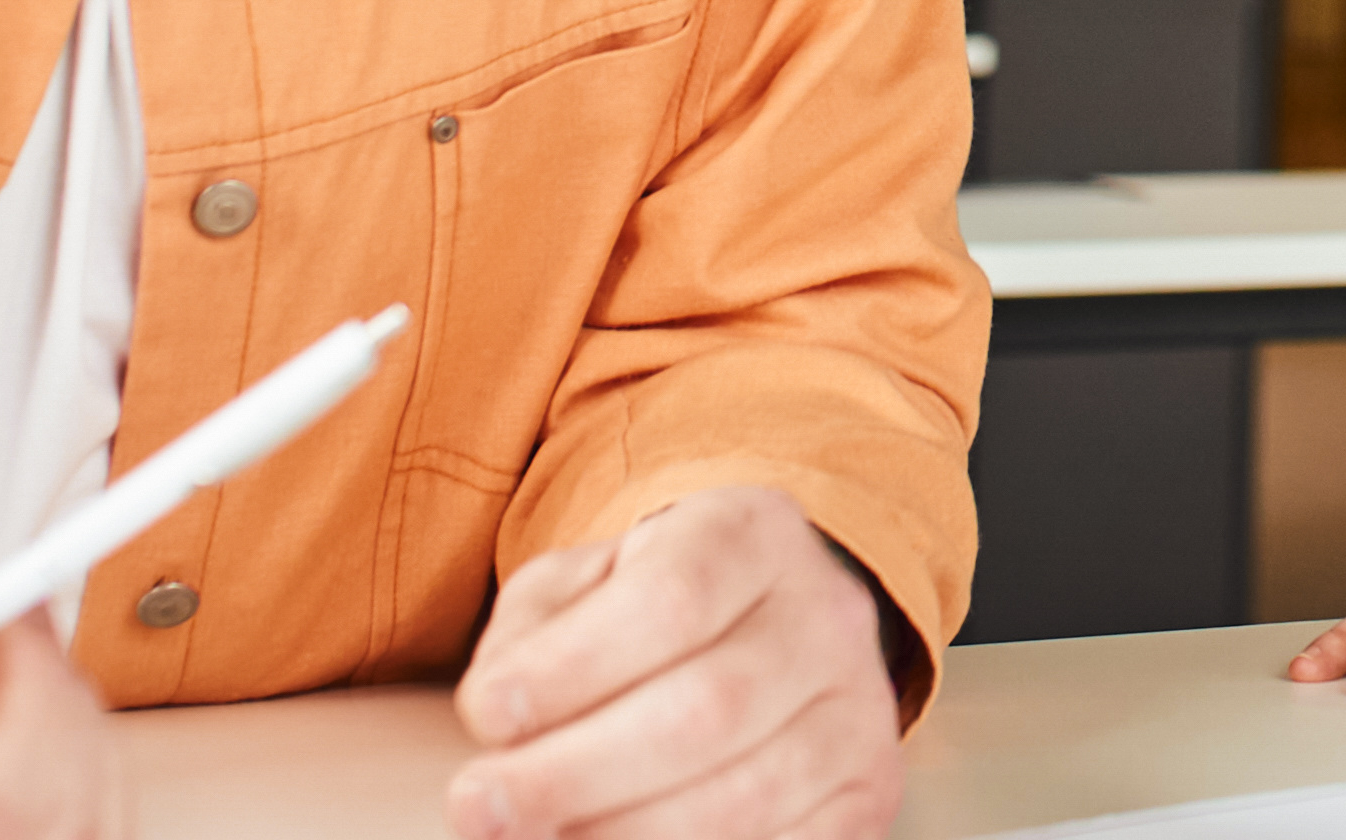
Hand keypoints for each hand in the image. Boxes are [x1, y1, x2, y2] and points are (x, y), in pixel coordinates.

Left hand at [450, 487, 905, 839]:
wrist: (761, 631)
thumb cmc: (643, 613)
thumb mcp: (579, 585)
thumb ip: (531, 637)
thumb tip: (499, 717)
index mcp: (753, 535)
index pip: (674, 596)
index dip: (574, 665)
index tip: (484, 714)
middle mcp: (826, 617)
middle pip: (708, 708)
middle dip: (574, 774)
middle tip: (478, 809)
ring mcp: (859, 713)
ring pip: (746, 798)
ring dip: (620, 836)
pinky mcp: (867, 796)